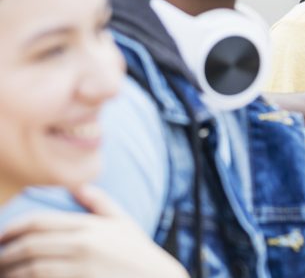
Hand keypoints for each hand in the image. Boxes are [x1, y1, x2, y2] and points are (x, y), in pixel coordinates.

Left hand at [0, 185, 185, 277]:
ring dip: (11, 273)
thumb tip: (79, 187)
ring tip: (4, 274)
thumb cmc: (138, 255)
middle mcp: (83, 245)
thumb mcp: (124, 224)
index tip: (0, 236)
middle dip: (4, 254)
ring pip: (30, 269)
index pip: (38, 222)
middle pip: (29, 246)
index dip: (12, 228)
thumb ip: (101, 204)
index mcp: (89, 227)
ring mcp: (81, 269)